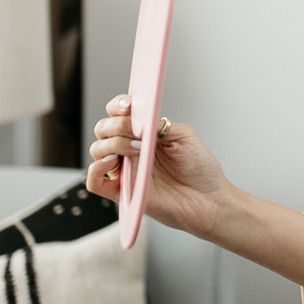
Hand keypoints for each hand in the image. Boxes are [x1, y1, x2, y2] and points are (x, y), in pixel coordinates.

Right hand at [87, 93, 232, 239]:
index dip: (118, 105)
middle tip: (137, 131)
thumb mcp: (184, 136)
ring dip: (113, 143)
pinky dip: (96, 169)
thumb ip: (160, 125)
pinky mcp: (122, 193)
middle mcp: (130, 150)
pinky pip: (94, 181)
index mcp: (143, 134)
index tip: (129, 104)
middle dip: (116, 124)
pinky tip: (113, 162)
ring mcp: (125, 170)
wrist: (209, 198)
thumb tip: (140, 119)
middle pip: (103, 129)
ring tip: (138, 148)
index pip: (118, 114)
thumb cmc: (199, 168)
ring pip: (97, 150)